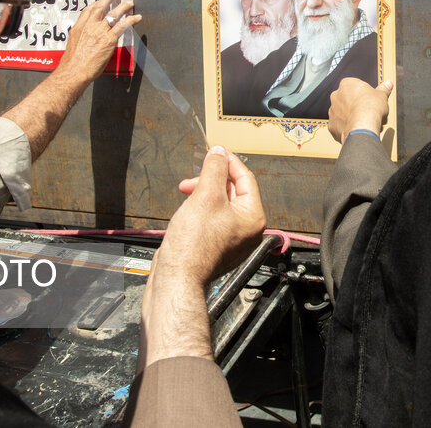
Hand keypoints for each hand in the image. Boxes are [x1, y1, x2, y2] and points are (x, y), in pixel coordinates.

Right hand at [54, 0, 141, 86]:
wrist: (74, 71)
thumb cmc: (72, 63)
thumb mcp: (72, 45)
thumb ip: (80, 38)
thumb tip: (85, 40)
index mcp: (79, 27)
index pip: (88, 10)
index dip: (96, 3)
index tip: (101, 0)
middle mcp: (89, 26)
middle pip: (101, 6)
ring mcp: (99, 31)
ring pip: (113, 14)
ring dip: (123, 7)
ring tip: (129, 3)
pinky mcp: (109, 39)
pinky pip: (122, 26)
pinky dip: (131, 20)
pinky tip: (137, 18)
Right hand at [159, 146, 266, 286]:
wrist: (177, 277)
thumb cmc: (193, 244)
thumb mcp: (205, 195)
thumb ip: (214, 169)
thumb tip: (219, 153)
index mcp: (253, 217)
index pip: (245, 178)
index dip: (228, 162)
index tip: (214, 153)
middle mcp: (247, 229)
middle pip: (233, 191)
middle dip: (210, 180)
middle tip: (191, 180)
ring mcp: (232, 239)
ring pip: (220, 204)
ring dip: (202, 194)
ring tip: (186, 195)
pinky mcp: (217, 246)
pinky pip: (212, 219)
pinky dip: (200, 209)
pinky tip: (186, 211)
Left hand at [327, 78, 393, 142]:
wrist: (362, 126)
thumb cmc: (371, 108)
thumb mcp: (381, 95)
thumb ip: (383, 89)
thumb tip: (388, 84)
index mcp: (346, 84)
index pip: (355, 87)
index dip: (365, 95)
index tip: (372, 101)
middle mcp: (336, 96)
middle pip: (348, 100)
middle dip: (358, 106)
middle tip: (370, 113)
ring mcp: (332, 111)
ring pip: (343, 114)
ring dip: (352, 117)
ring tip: (365, 123)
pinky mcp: (332, 126)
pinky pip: (340, 126)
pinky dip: (347, 128)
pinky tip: (357, 130)